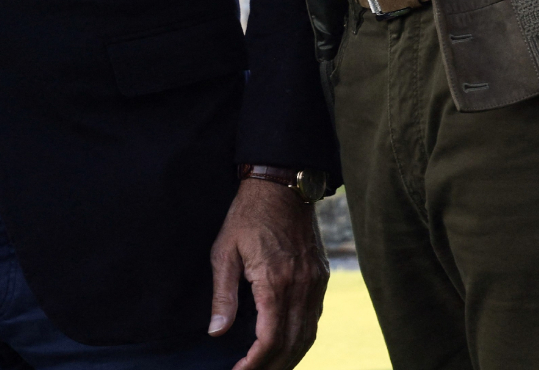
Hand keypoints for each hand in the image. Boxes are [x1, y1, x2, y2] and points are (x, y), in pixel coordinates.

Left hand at [208, 177, 326, 369]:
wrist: (281, 186)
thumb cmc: (246, 216)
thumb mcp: (224, 252)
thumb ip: (223, 295)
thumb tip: (217, 332)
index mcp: (275, 282)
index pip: (270, 339)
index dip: (255, 363)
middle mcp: (301, 287)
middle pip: (292, 344)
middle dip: (272, 366)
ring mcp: (315, 283)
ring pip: (308, 335)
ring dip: (290, 357)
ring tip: (268, 368)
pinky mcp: (321, 277)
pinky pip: (315, 318)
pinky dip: (302, 338)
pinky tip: (287, 345)